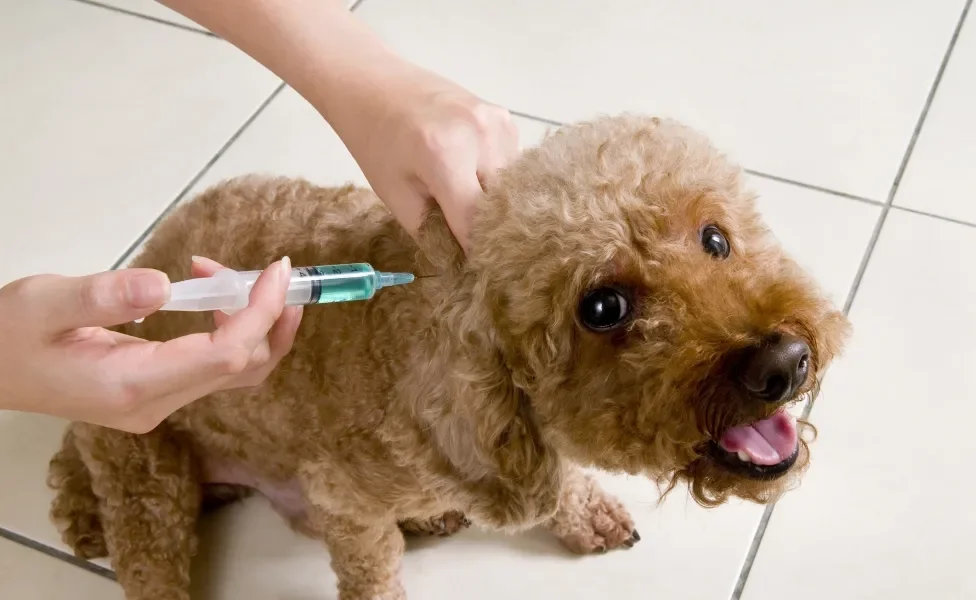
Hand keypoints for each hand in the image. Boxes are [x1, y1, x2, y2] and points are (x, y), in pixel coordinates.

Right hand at [0, 257, 301, 432]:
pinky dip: (228, 329)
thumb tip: (163, 285)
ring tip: (223, 273)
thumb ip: (101, 295)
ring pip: (235, 370)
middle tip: (269, 269)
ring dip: (251, 320)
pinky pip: (213, 366)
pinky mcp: (156, 393)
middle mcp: (156, 403)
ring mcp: (158, 403)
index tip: (277, 270)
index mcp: (133, 385)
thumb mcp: (42, 303)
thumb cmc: (5, 334)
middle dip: (270, 317)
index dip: (261, 312)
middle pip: (245, 369)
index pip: (226, 356)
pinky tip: (208, 294)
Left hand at [336, 65, 520, 250]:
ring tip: (462, 195)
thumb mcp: (396, 195)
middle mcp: (479, 135)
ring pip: (510, 185)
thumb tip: (462, 263)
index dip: (475, 250)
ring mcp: (496, 122)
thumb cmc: (376, 142)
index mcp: (444, 155)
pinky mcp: (504, 118)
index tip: (473, 270)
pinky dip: (494, 177)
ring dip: (492, 201)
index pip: (476, 221)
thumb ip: (432, 232)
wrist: (374, 85)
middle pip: (499, 204)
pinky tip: (469, 170)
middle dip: (485, 227)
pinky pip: (510, 163)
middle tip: (467, 238)